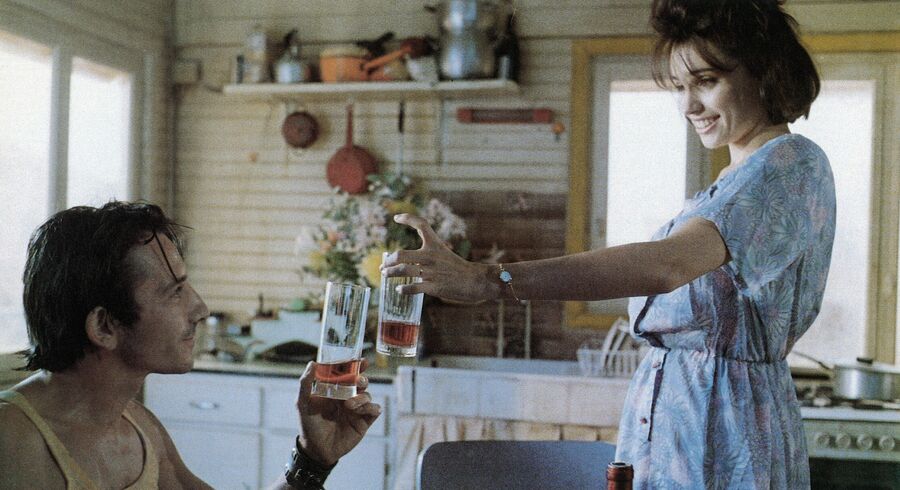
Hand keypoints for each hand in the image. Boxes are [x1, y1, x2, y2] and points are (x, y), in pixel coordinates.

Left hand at [296, 360, 380, 465]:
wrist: (317, 449)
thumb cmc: (309, 424)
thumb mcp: (303, 403)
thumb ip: (306, 383)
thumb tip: (312, 363)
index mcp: (335, 389)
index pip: (347, 373)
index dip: (354, 365)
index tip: (360, 360)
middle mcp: (348, 396)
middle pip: (361, 381)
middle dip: (362, 378)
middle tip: (358, 381)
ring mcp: (357, 409)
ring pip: (367, 395)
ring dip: (361, 397)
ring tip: (349, 405)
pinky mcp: (364, 421)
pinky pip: (374, 410)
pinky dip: (370, 408)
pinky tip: (360, 411)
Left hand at [381, 213, 496, 303]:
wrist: (475, 280)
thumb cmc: (459, 268)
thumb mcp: (444, 254)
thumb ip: (428, 254)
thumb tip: (407, 261)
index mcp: (435, 244)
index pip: (421, 224)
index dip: (407, 218)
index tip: (396, 218)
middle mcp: (430, 256)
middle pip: (400, 254)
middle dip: (389, 260)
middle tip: (383, 265)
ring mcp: (430, 272)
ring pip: (402, 271)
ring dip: (390, 273)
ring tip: (385, 275)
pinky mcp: (432, 286)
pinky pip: (412, 287)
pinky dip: (402, 289)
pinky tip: (398, 289)